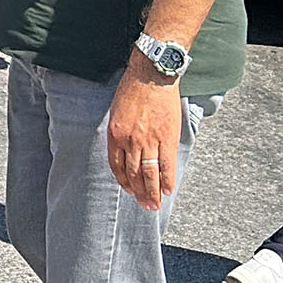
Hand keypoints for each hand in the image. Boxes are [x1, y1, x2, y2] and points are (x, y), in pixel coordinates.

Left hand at [106, 66, 182, 211]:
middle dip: (139, 192)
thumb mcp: (117, 112)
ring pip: (149, 173)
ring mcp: (149, 141)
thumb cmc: (132, 90)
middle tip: (145, 205)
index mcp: (115, 134)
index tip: (129, 190)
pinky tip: (168, 190)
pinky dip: (167, 180)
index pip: (117, 165)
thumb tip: (127, 150)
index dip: (123, 181)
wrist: (151, 76)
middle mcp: (130, 141)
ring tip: (155, 205)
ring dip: (152, 192)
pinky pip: (167, 165)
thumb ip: (121, 132)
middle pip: (133, 174)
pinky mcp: (166, 138)